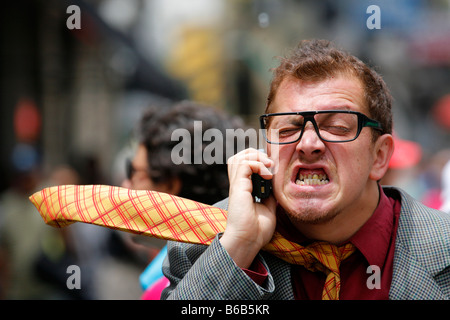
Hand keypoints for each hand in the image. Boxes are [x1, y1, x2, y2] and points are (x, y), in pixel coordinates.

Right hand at [220, 148, 276, 268]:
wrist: (248, 241)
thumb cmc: (256, 231)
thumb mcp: (268, 209)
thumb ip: (269, 196)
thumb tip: (275, 187)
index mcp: (244, 189)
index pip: (245, 164)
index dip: (258, 160)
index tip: (273, 167)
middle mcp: (238, 185)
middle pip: (239, 156)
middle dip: (255, 154)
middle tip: (270, 164)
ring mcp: (237, 185)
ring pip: (239, 157)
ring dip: (256, 157)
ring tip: (268, 166)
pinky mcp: (238, 187)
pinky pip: (244, 164)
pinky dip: (258, 165)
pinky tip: (268, 175)